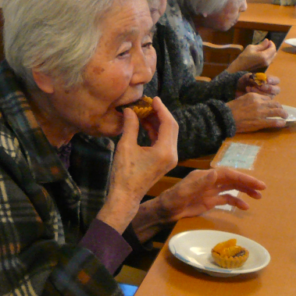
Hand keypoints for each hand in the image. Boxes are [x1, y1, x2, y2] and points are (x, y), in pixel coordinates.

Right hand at [97, 98, 178, 233]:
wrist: (126, 196)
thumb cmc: (124, 173)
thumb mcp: (125, 147)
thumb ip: (130, 126)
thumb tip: (130, 110)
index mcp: (165, 150)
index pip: (168, 123)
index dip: (161, 109)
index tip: (153, 99)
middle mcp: (172, 154)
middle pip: (172, 127)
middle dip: (160, 114)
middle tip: (148, 104)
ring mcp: (170, 158)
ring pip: (169, 134)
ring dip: (158, 122)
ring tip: (144, 112)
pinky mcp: (165, 162)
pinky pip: (164, 141)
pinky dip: (156, 131)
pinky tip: (145, 125)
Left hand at [139, 167, 264, 231]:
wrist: (164, 211)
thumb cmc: (172, 200)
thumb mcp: (184, 191)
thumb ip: (200, 183)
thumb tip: (216, 172)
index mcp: (205, 176)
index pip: (228, 174)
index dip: (243, 177)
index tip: (256, 183)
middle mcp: (210, 181)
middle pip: (232, 179)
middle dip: (247, 183)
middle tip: (262, 189)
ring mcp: (210, 191)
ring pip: (232, 188)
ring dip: (245, 191)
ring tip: (258, 197)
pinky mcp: (210, 200)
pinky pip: (226, 199)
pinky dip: (236, 201)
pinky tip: (244, 207)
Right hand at [225, 39, 275, 72]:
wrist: (239, 68)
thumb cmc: (243, 57)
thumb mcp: (251, 48)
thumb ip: (261, 45)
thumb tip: (267, 41)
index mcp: (264, 56)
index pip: (273, 48)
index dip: (271, 44)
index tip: (267, 41)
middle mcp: (267, 61)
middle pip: (274, 52)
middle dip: (271, 47)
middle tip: (266, 44)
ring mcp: (266, 64)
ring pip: (273, 56)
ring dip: (270, 51)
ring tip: (263, 48)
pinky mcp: (264, 66)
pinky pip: (270, 59)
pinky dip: (268, 55)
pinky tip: (262, 53)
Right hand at [227, 93, 286, 132]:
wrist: (225, 118)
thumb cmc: (230, 109)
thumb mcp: (241, 99)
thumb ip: (250, 100)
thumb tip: (257, 103)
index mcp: (254, 96)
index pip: (267, 98)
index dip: (271, 102)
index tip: (271, 106)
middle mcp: (260, 103)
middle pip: (274, 103)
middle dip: (279, 107)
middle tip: (281, 111)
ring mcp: (261, 113)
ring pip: (277, 111)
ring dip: (283, 114)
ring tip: (285, 116)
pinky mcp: (260, 122)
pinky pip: (274, 122)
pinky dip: (280, 123)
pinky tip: (282, 123)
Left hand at [236, 73, 279, 97]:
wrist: (238, 89)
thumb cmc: (246, 81)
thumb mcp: (248, 77)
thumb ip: (254, 76)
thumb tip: (260, 78)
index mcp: (270, 81)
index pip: (276, 80)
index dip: (273, 80)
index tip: (267, 80)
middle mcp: (271, 89)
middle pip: (276, 90)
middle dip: (269, 88)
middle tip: (261, 86)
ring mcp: (267, 97)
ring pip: (269, 96)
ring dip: (260, 92)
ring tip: (251, 88)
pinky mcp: (262, 102)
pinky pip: (262, 101)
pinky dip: (256, 97)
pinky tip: (248, 92)